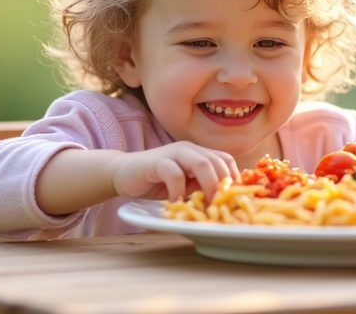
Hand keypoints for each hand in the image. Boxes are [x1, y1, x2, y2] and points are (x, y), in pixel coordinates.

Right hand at [110, 142, 239, 201]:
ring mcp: (173, 153)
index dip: (233, 179)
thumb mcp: (184, 186)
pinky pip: (174, 173)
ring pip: (202, 163)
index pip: (225, 160)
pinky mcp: (156, 162)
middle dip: (223, 185)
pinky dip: (179, 190)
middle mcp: (189, 149)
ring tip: (205, 205)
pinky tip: (177, 202)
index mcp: (198, 153)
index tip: (233, 200)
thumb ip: (201, 188)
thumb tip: (223, 202)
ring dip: (208, 185)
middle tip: (220, 206)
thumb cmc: (156, 183)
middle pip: (218, 161)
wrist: (122, 174)